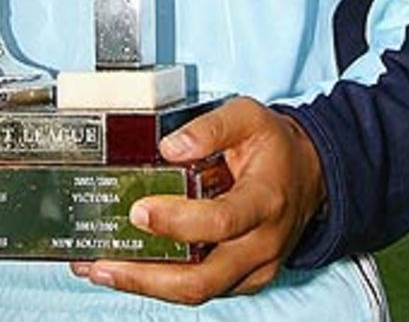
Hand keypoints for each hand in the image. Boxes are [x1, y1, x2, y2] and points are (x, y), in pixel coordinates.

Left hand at [70, 97, 325, 303]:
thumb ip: (211, 126)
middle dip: (147, 277)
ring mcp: (253, 269)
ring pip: (197, 293)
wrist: (309, 175)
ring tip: (99, 269)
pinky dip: (160, 283)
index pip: (221, 221)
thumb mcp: (249, 116)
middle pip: (203, 280)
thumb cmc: (274, 145)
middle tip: (103, 261)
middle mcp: (261, 244)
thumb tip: (170, 147)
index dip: (178, 221)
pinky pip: (200, 289)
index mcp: (266, 200)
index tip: (139, 210)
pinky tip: (126, 268)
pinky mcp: (243, 280)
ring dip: (144, 286)